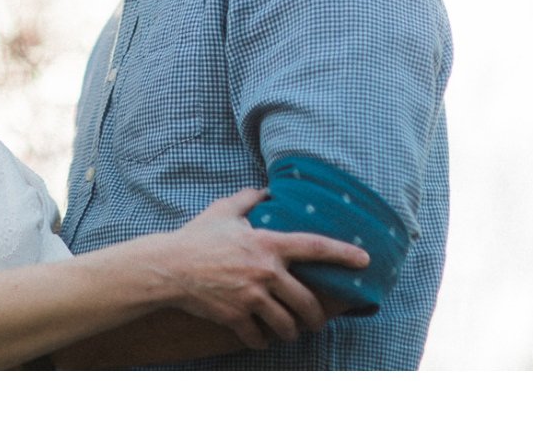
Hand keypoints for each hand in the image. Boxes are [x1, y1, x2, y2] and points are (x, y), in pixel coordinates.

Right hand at [153, 188, 370, 349]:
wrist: (168, 267)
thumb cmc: (196, 237)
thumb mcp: (223, 211)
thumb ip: (247, 199)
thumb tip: (264, 190)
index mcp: (267, 244)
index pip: (314, 247)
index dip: (342, 253)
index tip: (364, 261)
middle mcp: (265, 272)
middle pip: (306, 301)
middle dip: (317, 317)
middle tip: (317, 322)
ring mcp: (251, 297)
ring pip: (286, 324)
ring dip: (291, 332)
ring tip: (290, 332)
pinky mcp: (236, 317)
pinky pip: (258, 337)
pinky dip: (261, 340)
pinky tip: (259, 338)